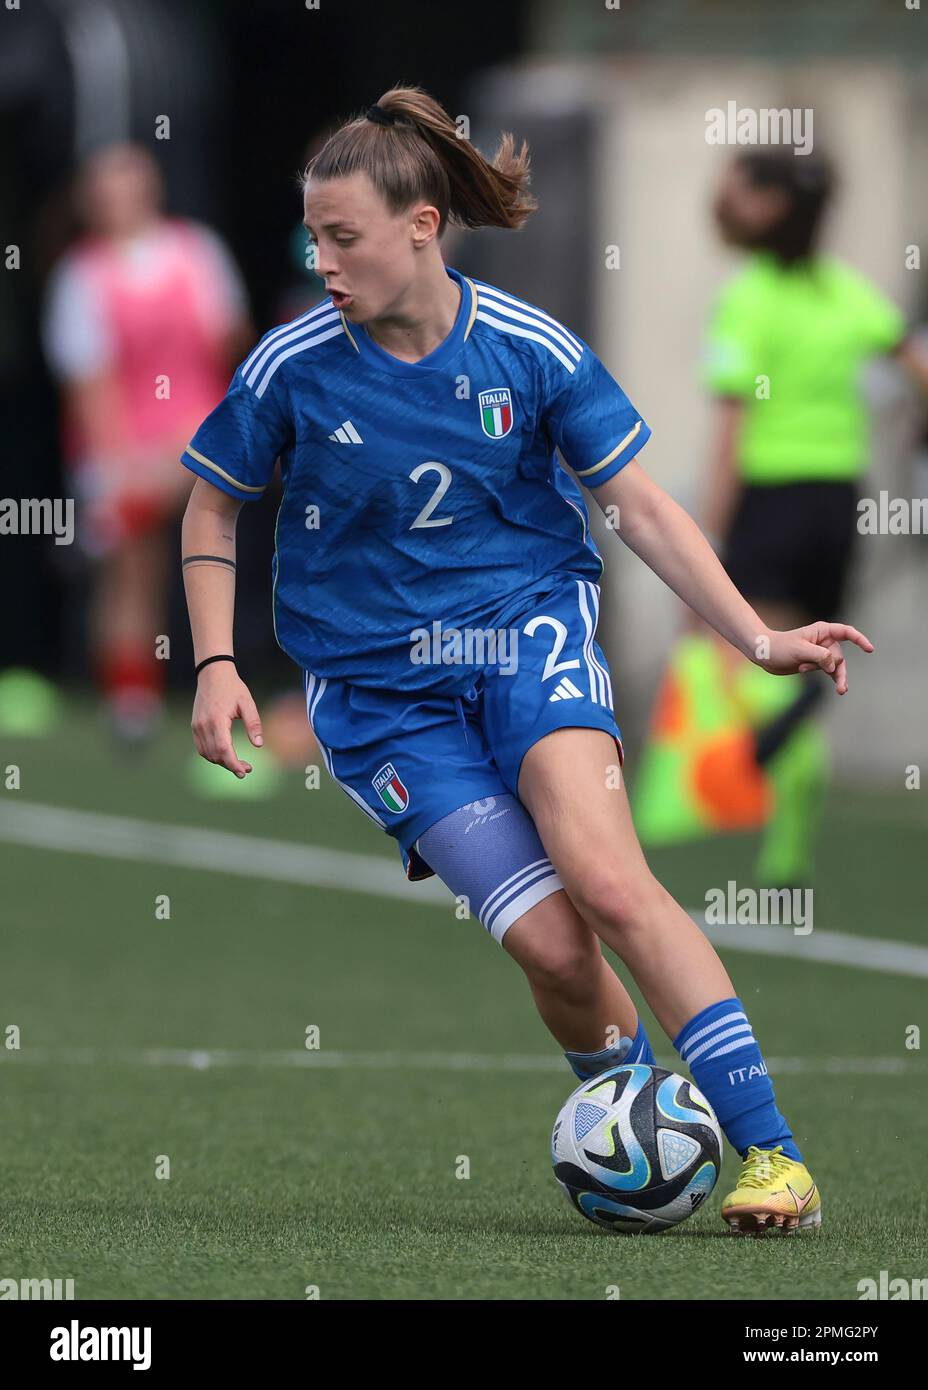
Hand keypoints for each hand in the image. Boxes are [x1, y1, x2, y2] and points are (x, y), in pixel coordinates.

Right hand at [191, 664, 263, 774]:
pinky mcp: (195, 726)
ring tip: (238, 763)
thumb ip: (253, 724)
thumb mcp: (247, 703)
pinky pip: (201, 747)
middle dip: (231, 765)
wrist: (212, 673)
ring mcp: (197, 726)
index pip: (224, 749)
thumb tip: (259, 745)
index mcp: (217, 720)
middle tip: (247, 769)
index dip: (233, 764)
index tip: (245, 771)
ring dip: (221, 762)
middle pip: (215, 755)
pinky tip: (225, 755)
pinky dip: (212, 755)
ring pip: (207, 754)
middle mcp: (204, 725)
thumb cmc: (232, 687)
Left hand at [755, 622, 874, 694]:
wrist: (765, 655)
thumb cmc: (780, 647)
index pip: (846, 632)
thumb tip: (833, 666)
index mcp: (822, 631)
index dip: (860, 640)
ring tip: (841, 691)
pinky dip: (834, 679)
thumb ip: (819, 656)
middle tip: (804, 666)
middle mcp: (824, 641)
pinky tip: (840, 690)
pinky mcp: (816, 664)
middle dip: (826, 664)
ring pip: (836, 666)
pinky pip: (831, 672)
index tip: (870, 649)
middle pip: (838, 655)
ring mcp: (821, 653)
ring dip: (837, 677)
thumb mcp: (800, 650)